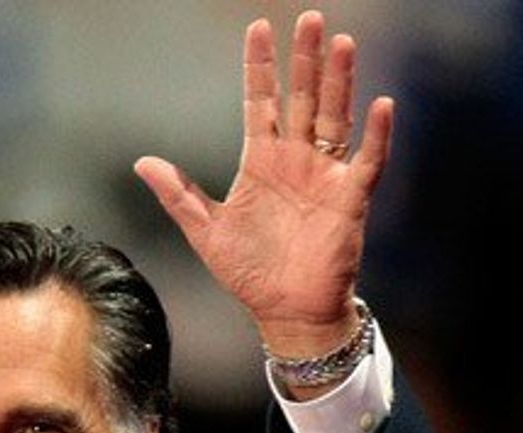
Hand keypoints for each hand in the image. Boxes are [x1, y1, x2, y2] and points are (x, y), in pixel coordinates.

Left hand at [135, 10, 393, 360]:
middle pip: (302, 99)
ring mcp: (325, 177)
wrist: (284, 312)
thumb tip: (143, 162)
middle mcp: (295, 162)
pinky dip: (376, 135)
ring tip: (342, 43)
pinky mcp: (349, 200)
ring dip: (339, 83)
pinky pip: (368, 162)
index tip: (259, 28)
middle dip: (305, 60)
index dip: (260, 68)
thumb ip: (179, 195)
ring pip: (334, 119)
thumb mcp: (206, 232)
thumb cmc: (249, 273)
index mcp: (261, 163)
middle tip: (311, 18)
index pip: (261, 103)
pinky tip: (380, 104)